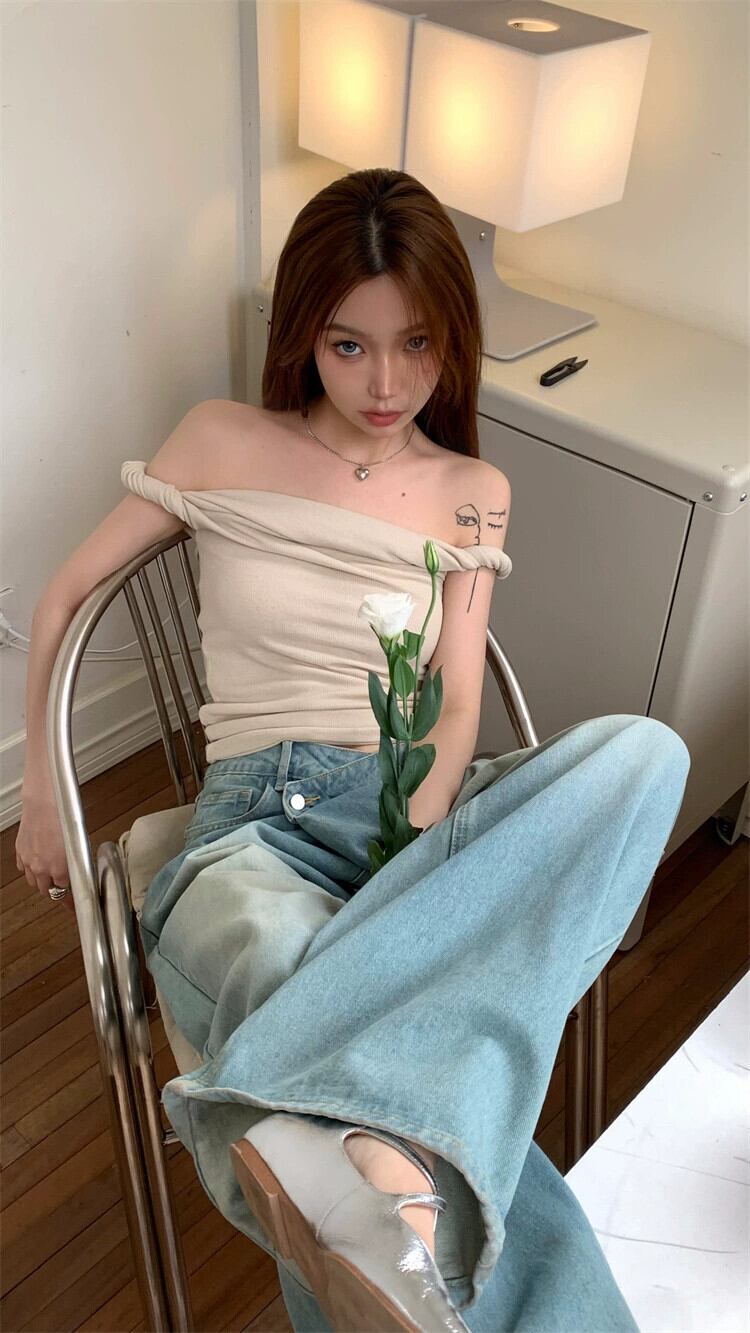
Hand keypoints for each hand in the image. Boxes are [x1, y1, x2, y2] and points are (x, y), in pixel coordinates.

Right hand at [16, 789, 75, 914]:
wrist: (44, 803)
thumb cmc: (64, 817)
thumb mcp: (80, 844)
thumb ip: (77, 862)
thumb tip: (81, 870)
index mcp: (59, 869)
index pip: (64, 893)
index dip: (69, 899)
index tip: (73, 904)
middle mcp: (41, 868)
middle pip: (46, 891)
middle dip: (55, 891)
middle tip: (62, 889)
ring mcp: (28, 861)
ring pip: (32, 882)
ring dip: (41, 881)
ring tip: (49, 876)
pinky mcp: (20, 852)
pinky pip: (23, 869)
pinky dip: (29, 869)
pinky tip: (36, 863)